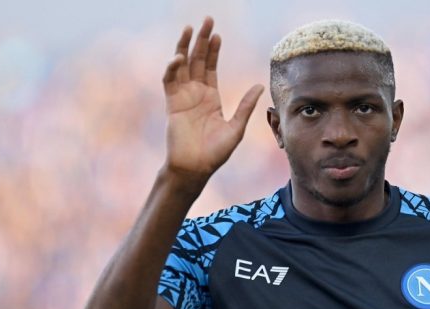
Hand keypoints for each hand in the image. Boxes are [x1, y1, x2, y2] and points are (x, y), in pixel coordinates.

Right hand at [162, 17, 264, 181]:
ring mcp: (182, 98)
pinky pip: (170, 82)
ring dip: (184, 46)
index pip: (211, 67)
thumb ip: (245, 106)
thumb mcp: (236, 127)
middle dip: (201, 40)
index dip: (213, 50)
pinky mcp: (172, 105)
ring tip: (189, 28)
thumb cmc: (215, 153)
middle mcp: (195, 94)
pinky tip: (178, 57)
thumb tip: (260, 86)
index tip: (218, 34)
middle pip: (197, 60)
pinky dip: (172, 68)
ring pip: (182, 66)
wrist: (195, 168)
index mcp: (211, 98)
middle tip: (206, 20)